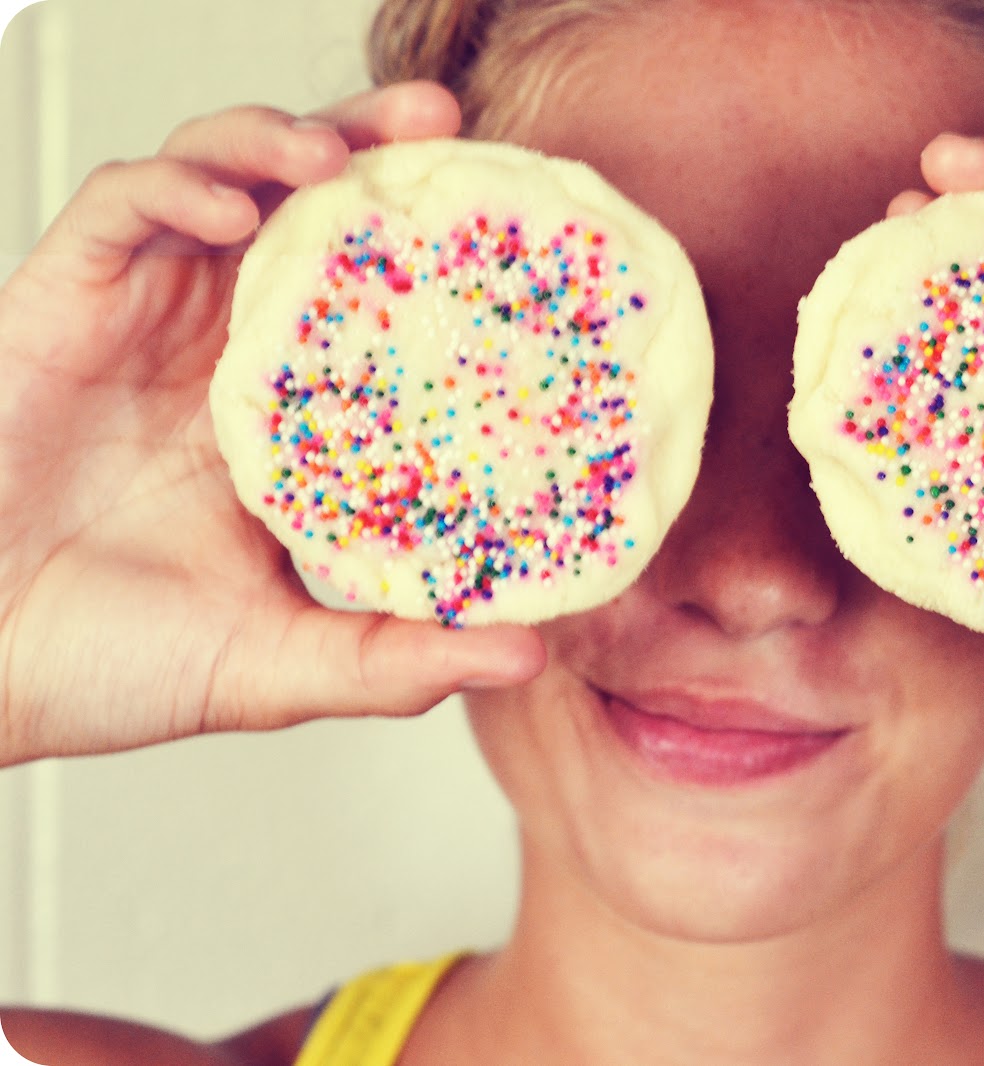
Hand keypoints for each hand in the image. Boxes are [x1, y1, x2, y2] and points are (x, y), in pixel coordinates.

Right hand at [0, 82, 544, 766]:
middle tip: (444, 124)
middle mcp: (226, 344)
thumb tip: (527, 659)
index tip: (513, 225)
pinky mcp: (66, 300)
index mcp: (291, 407)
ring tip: (339, 160)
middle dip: (372, 149)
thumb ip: (396, 660)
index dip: (435, 247)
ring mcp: (147, 315)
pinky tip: (231, 210)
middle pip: (309, 208)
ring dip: (278, 145)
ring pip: (220, 178)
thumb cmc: (118, 660)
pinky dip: (176, 189)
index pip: (374, 294)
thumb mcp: (285, 662)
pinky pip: (121, 207)